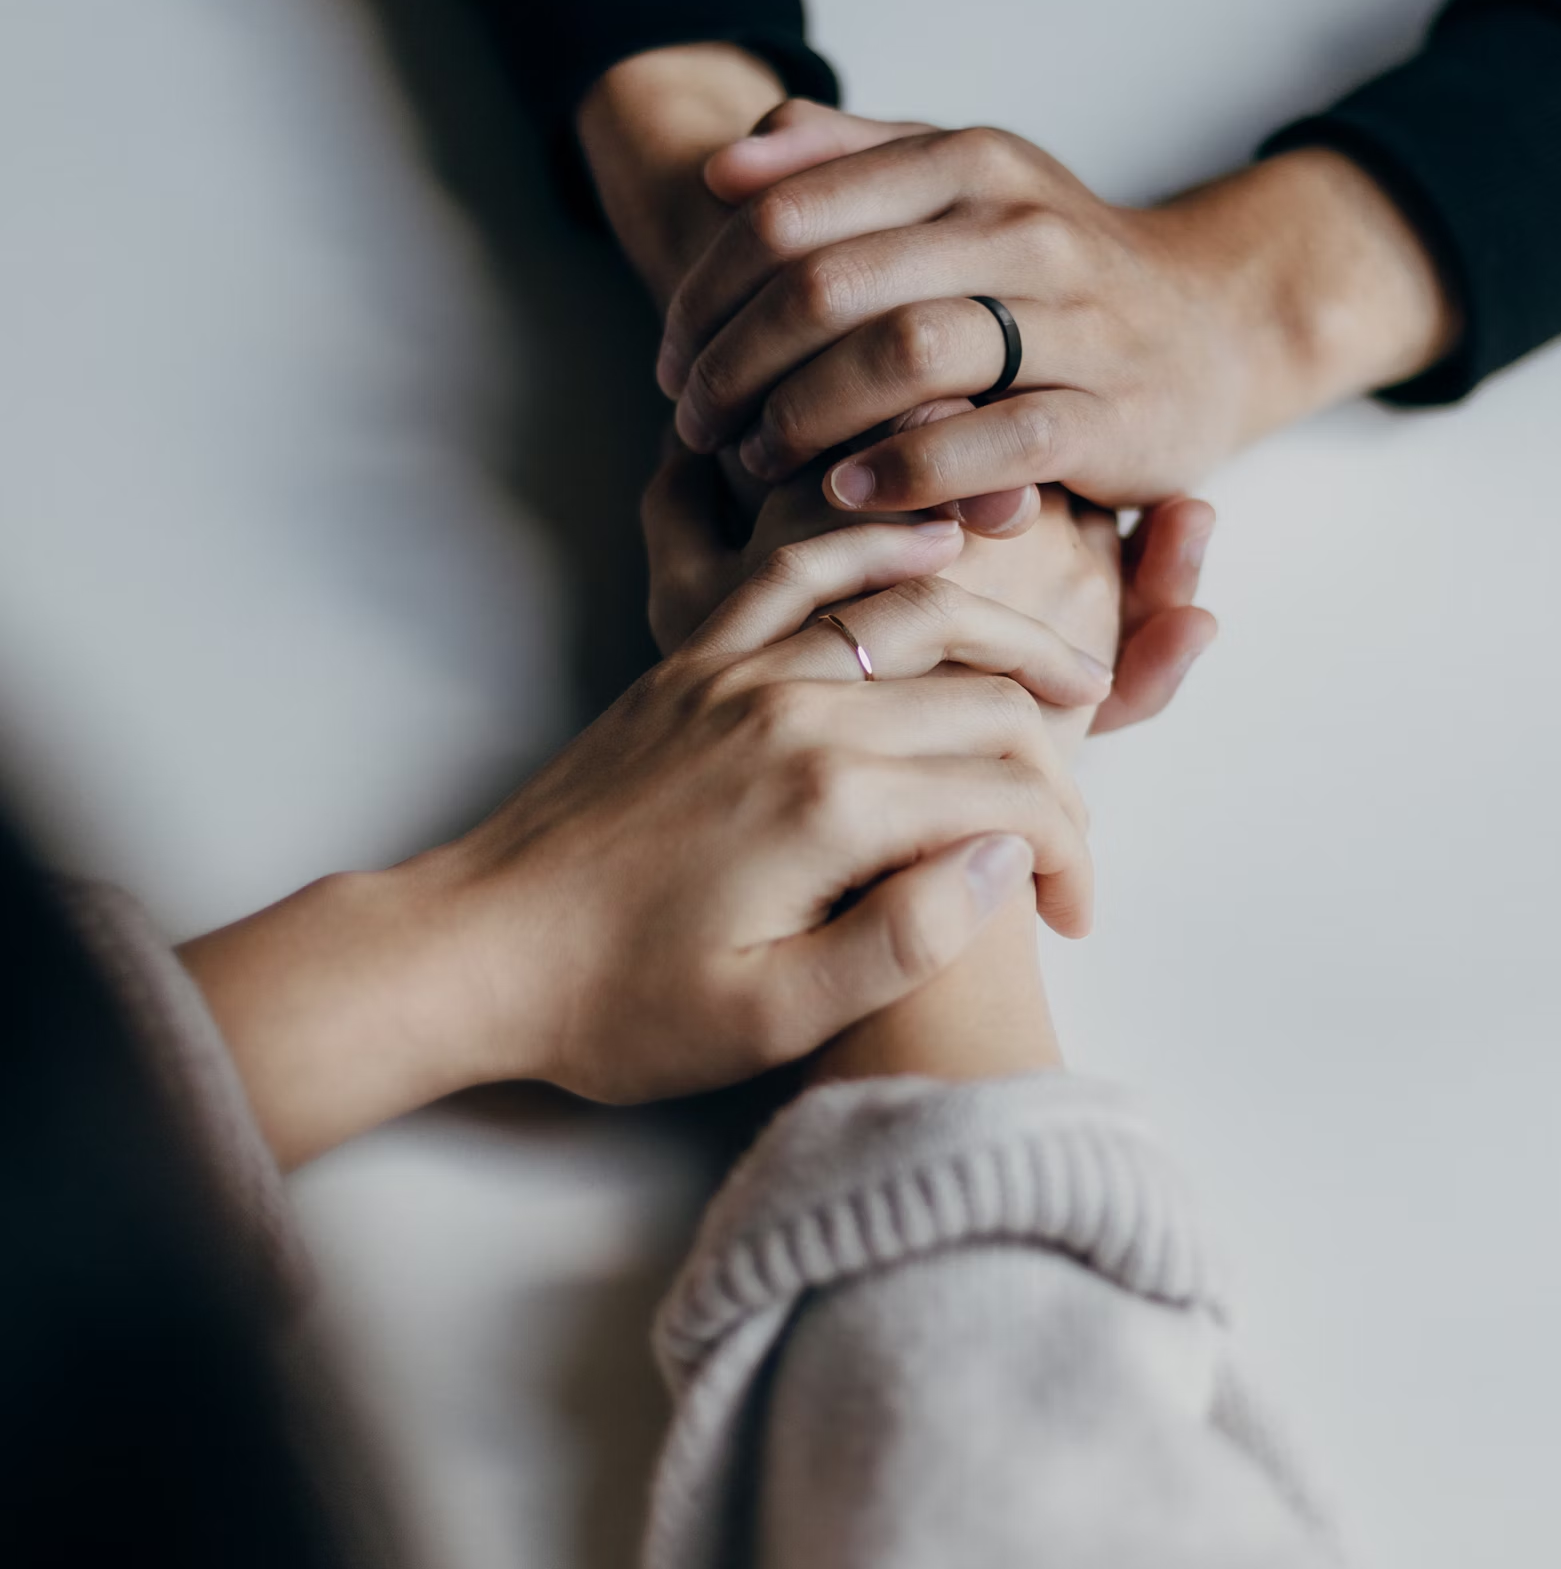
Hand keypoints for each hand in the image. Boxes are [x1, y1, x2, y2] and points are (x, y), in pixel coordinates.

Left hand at [184, 521, 1107, 1166]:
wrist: (475, 950)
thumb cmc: (618, 1006)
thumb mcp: (769, 1019)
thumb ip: (904, 943)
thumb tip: (1001, 860)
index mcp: (831, 807)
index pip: (1007, 796)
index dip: (1066, 852)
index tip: (1071, 915)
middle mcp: (797, 713)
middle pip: (982, 702)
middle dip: (1057, 762)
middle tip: (1077, 823)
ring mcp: (742, 673)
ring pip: (915, 616)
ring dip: (1006, 639)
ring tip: (1070, 677)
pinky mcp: (697, 662)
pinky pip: (798, 573)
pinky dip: (873, 550)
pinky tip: (930, 548)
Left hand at [579, 63, 1217, 726]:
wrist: (1218, 323)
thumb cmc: (1058, 265)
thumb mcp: (965, 184)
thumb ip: (850, 161)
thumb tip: (729, 162)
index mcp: (966, 165)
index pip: (791, 212)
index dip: (707, 290)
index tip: (673, 353)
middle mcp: (1019, 228)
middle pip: (830, 285)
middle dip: (735, 363)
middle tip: (695, 420)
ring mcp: (1072, 322)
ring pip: (904, 354)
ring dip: (804, 417)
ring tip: (757, 459)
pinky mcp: (1110, 415)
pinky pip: (992, 442)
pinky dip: (906, 471)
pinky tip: (848, 493)